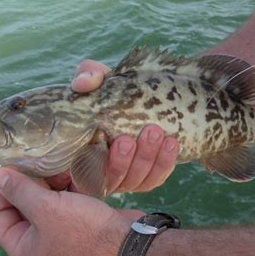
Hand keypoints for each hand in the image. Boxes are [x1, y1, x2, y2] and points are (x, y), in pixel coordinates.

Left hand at [0, 168, 142, 255]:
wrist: (129, 245)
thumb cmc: (83, 231)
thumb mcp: (46, 209)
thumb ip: (20, 190)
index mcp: (23, 246)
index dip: (1, 189)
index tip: (12, 166)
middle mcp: (40, 242)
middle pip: (24, 206)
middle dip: (32, 182)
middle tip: (41, 162)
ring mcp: (62, 233)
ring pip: (48, 201)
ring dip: (54, 183)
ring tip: (63, 167)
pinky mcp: (82, 224)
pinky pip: (68, 202)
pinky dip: (70, 188)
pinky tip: (78, 175)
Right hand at [67, 59, 178, 193]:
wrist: (132, 99)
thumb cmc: (108, 91)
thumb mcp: (96, 79)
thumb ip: (88, 76)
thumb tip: (83, 83)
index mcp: (82, 154)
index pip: (86, 172)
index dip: (105, 162)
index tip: (117, 139)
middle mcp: (101, 171)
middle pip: (116, 178)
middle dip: (130, 159)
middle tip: (146, 131)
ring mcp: (125, 176)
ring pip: (137, 180)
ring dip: (150, 158)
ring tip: (159, 133)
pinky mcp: (146, 175)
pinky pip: (155, 178)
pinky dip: (165, 163)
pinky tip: (172, 143)